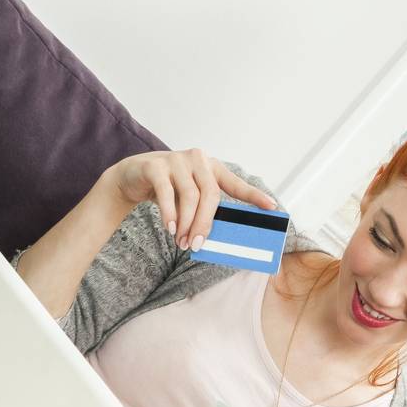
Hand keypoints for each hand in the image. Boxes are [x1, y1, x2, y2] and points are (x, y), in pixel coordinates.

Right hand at [104, 149, 277, 251]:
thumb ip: (204, 208)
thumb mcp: (189, 195)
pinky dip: (170, 215)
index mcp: (212, 168)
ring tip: (182, 242)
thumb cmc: (169, 189)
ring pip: (189, 197)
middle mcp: (198, 160)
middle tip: (199, 245)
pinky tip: (171, 229)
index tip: (272, 207)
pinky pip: (166, 194)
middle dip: (205, 224)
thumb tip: (214, 238)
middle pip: (210, 195)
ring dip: (187, 224)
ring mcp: (176, 160)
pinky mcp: (156, 166)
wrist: (134, 175)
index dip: (254, 195)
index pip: (236, 183)